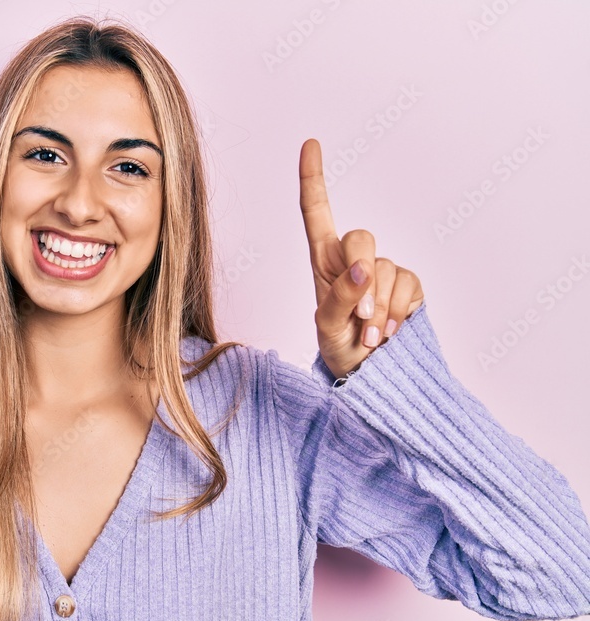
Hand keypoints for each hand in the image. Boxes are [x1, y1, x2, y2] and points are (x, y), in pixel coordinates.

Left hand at [299, 138, 424, 379]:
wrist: (371, 375)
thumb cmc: (338, 348)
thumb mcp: (326, 328)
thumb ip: (338, 298)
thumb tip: (361, 270)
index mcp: (323, 262)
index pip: (317, 213)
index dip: (314, 178)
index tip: (311, 144)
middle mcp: (353, 260)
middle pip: (360, 238)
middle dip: (360, 270)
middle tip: (360, 312)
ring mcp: (384, 272)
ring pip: (386, 268)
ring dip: (378, 307)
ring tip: (369, 335)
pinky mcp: (409, 287)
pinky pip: (408, 286)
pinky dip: (397, 312)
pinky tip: (388, 332)